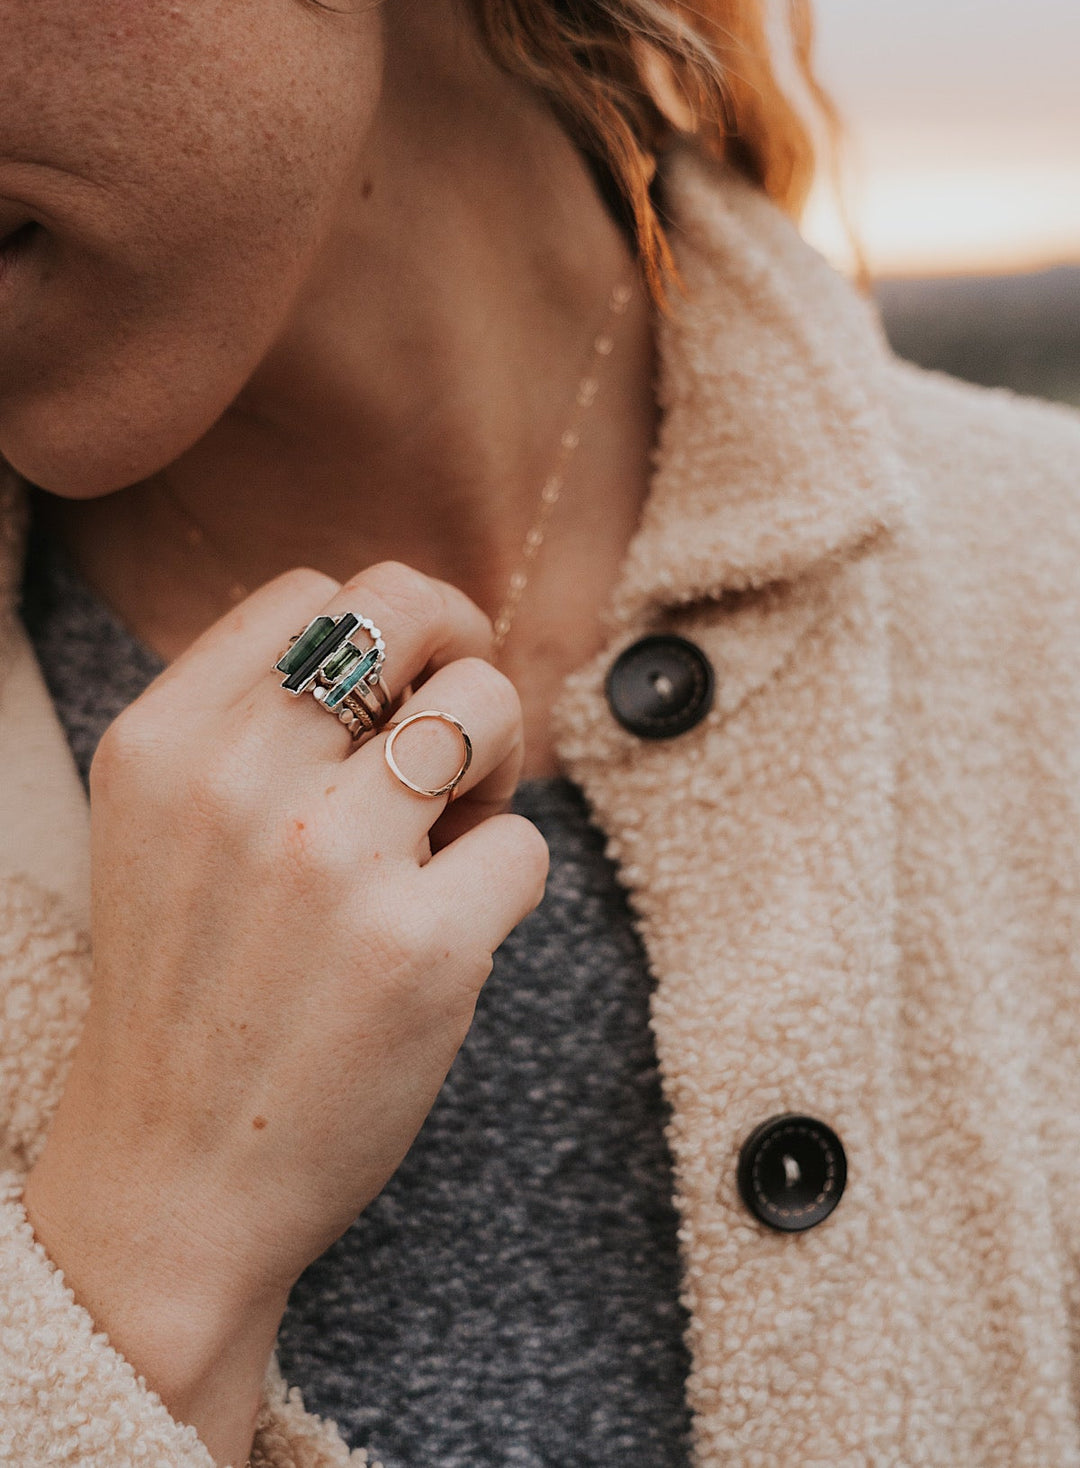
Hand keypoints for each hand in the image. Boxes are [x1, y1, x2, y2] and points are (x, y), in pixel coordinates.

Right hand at [22, 560, 548, 1439]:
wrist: (176, 1182)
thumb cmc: (194, 992)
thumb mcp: (167, 829)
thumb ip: (254, 726)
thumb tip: (414, 642)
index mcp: (163, 742)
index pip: (312, 592)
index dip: (384, 629)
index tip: (401, 690)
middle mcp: (236, 782)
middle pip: (409, 610)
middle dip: (462, 649)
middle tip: (463, 727)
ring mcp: (330, 861)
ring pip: (487, 706)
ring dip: (497, 760)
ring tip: (457, 829)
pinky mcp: (420, 947)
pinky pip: (523, 841)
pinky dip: (505, 880)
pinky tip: (453, 928)